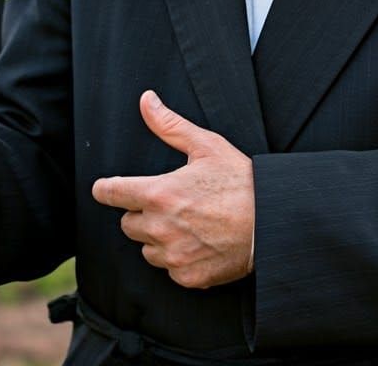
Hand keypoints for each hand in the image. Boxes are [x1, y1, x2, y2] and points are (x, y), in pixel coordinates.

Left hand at [92, 91, 253, 289]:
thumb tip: (147, 100)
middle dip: (141, 213)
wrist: (272, 222)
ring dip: (158, 238)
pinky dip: (178, 258)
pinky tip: (199, 242)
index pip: (112, 193)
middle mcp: (160, 228)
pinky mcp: (188, 277)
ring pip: (147, 249)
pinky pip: (169, 269)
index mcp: (159, 194)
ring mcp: (174, 256)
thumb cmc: (240, 181)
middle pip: (128, 224)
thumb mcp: (206, 145)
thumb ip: (169, 125)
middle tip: (169, 203)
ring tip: (187, 223)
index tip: (105, 188)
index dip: (106, 189)